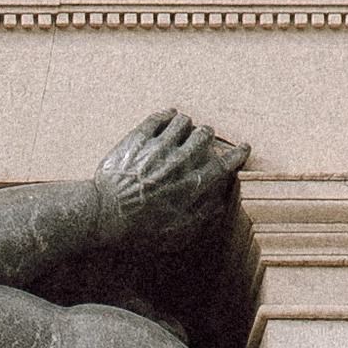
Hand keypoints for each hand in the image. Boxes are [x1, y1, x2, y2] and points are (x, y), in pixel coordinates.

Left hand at [91, 108, 246, 253]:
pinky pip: (158, 118)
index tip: (243, 147)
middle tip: (204, 137)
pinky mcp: (138, 139)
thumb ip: (200, 216)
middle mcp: (179, 163)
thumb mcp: (174, 232)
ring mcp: (158, 148)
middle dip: (207, 135)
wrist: (105, 214)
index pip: (222, 164)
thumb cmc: (138, 228)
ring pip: (183, 122)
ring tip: (183, 127)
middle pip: (204, 136)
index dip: (236, 155)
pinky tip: (168, 116)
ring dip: (186, 124)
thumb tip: (219, 204)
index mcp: (191, 185)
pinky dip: (166, 115)